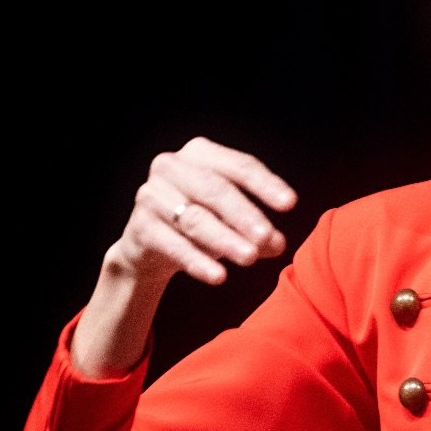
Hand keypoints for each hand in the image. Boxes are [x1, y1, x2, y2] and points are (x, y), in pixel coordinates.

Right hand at [111, 136, 297, 288]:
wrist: (150, 245)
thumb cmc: (201, 221)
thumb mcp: (232, 221)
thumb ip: (258, 230)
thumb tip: (279, 243)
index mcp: (200, 153)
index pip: (239, 165)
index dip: (265, 184)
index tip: (291, 204)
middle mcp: (171, 166)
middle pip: (215, 189)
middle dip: (245, 214)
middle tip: (269, 236)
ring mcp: (151, 194)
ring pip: (195, 219)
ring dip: (225, 239)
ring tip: (251, 258)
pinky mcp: (139, 226)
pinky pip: (174, 245)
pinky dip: (198, 261)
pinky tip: (219, 276)